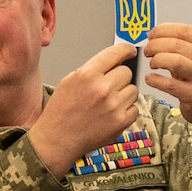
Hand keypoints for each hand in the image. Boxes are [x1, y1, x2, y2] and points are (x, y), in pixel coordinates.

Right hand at [30, 43, 139, 178]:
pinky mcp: (120, 122)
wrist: (57, 140)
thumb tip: (112, 63)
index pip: (115, 53)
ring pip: (133, 90)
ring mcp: (113, 106)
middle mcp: (102, 88)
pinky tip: (112, 115)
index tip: (130, 51)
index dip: (126, 50)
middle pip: (126, 72)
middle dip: (119, 78)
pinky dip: (126, 112)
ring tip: (108, 104)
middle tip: (107, 89)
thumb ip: (92, 70)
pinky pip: (134, 109)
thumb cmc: (60, 112)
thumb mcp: (69, 81)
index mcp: (87, 74)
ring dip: (124, 95)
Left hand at [143, 22, 191, 151]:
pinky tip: (150, 78)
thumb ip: (182, 46)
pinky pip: (169, 84)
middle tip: (148, 50)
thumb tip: (156, 35)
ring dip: (157, 60)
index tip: (152, 34)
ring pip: (174, 61)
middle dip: (155, 45)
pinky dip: (155, 79)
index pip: (184, 30)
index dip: (163, 30)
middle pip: (176, 44)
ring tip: (152, 63)